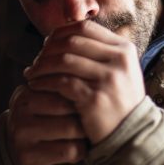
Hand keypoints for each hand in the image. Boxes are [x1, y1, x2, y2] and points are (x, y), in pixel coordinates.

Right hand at [6, 85, 87, 164]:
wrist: (12, 150)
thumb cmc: (38, 117)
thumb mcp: (40, 95)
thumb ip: (59, 84)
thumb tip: (88, 76)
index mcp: (24, 102)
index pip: (65, 99)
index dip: (81, 105)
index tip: (83, 108)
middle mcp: (21, 128)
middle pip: (72, 126)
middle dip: (84, 128)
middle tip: (84, 129)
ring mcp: (26, 154)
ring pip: (73, 150)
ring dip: (82, 149)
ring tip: (77, 145)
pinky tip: (68, 164)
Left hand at [23, 20, 146, 144]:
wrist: (132, 136)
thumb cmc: (119, 103)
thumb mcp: (118, 72)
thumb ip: (98, 53)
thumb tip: (62, 36)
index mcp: (124, 49)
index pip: (85, 27)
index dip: (61, 33)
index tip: (46, 44)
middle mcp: (119, 60)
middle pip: (72, 41)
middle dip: (48, 49)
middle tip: (35, 60)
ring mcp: (108, 78)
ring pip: (64, 60)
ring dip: (42, 66)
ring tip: (31, 73)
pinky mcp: (94, 98)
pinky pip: (61, 82)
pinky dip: (44, 82)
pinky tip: (35, 86)